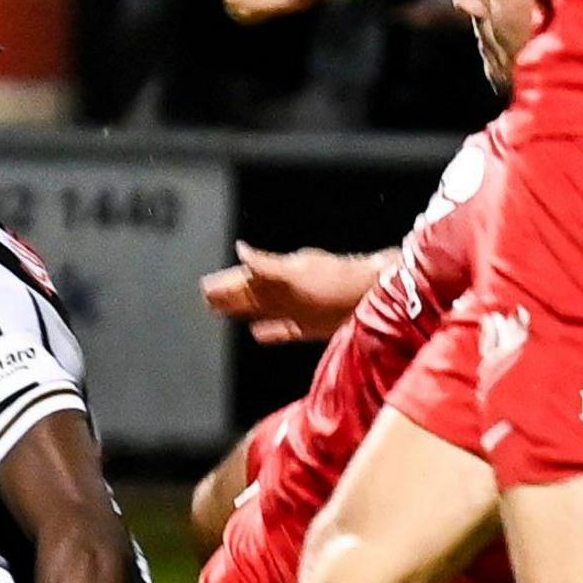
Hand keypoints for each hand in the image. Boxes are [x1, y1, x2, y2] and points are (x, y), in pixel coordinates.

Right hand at [199, 244, 372, 343]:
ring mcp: (300, 309)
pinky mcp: (313, 327)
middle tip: (207, 298)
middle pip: (252, 294)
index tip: (206, 286)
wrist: (377, 297)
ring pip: (264, 310)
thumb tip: (240, 249)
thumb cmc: (339, 282)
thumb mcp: (298, 271)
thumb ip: (267, 265)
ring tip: (224, 312)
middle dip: (231, 296)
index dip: (227, 283)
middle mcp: (289, 292)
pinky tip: (257, 334)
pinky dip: (270, 332)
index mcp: (282, 275)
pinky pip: (284, 329)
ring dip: (245, 312)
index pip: (247, 278)